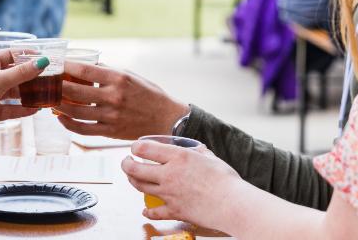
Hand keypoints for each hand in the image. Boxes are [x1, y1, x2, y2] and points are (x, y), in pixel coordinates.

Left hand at [0, 49, 43, 158]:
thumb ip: (22, 72)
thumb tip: (43, 61)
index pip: (11, 54)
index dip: (27, 55)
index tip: (45, 57)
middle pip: (16, 74)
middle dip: (32, 76)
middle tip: (50, 77)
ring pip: (15, 92)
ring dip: (29, 93)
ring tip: (47, 94)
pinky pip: (12, 108)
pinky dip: (23, 109)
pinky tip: (36, 110)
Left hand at [54, 62, 189, 139]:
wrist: (166, 119)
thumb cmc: (148, 94)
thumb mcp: (130, 75)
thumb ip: (107, 71)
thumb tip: (84, 65)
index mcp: (118, 78)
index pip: (84, 69)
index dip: (65, 66)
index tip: (54, 63)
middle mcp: (113, 96)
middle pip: (75, 91)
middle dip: (56, 86)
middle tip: (46, 82)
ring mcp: (110, 116)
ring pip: (75, 111)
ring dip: (58, 105)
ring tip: (50, 100)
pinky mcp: (110, 131)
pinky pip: (83, 129)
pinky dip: (68, 124)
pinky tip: (61, 118)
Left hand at [121, 140, 242, 229]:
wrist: (232, 204)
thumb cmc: (226, 181)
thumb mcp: (211, 157)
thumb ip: (200, 153)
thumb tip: (198, 150)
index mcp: (178, 157)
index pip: (145, 149)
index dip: (135, 147)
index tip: (135, 148)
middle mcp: (169, 174)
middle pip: (135, 168)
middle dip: (126, 164)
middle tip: (126, 162)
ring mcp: (169, 193)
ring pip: (140, 187)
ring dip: (132, 182)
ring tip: (132, 179)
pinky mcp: (174, 210)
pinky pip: (155, 211)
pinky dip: (147, 211)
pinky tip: (145, 210)